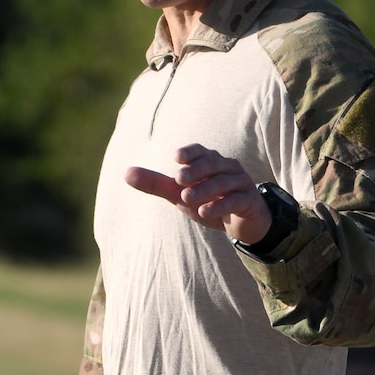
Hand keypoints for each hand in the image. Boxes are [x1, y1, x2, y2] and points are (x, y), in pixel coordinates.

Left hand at [124, 144, 271, 244]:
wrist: (240, 222)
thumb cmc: (208, 201)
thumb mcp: (179, 194)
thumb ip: (156, 184)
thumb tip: (125, 173)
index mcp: (210, 161)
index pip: (200, 151)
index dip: (190, 153)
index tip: (177, 158)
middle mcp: (227, 167)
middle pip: (212, 164)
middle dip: (195, 171)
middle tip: (178, 179)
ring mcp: (241, 182)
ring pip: (223, 182)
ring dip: (205, 190)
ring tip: (186, 199)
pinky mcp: (249, 201)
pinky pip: (236, 200)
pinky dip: (220, 206)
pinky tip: (205, 212)